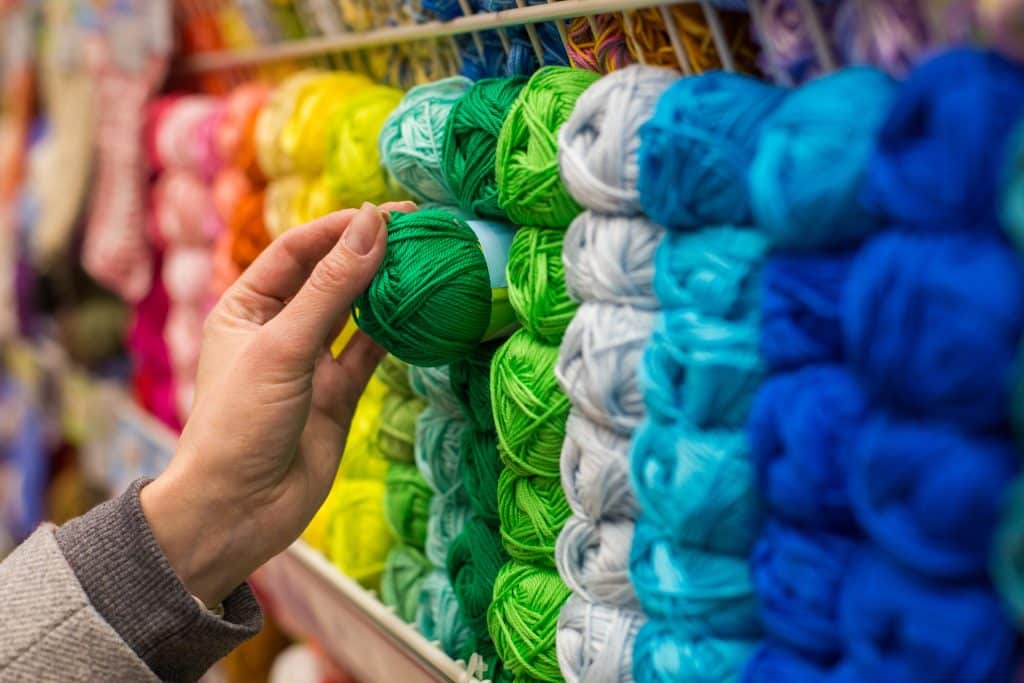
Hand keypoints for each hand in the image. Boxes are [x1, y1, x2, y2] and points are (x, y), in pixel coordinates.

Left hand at [141, 201, 414, 605]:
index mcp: (246, 307)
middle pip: (330, 277)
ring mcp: (311, 363)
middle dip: (370, 253)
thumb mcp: (283, 346)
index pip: (298, 250)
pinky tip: (422, 313)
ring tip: (427, 264)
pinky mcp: (337, 395)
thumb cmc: (241, 423)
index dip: (341, 227)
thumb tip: (372, 225)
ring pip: (354, 314)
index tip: (389, 213)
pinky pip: (370, 354)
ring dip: (386, 290)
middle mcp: (278, 329)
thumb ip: (331, 287)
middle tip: (420, 232)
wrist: (239, 510)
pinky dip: (395, 334)